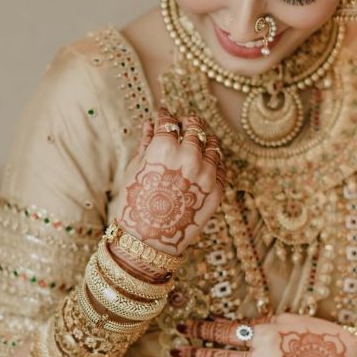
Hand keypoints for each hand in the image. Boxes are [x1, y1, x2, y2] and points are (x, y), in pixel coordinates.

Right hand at [117, 106, 225, 258]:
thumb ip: (146, 143)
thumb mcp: (135, 169)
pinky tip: (204, 164)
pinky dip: (213, 162)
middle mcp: (189, 157)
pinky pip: (221, 168)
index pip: (168, 121)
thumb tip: (151, 124)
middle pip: (195, 128)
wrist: (148, 241)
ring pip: (213, 145)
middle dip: (187, 123)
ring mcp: (207, 174)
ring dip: (204, 141)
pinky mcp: (218, 191)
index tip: (163, 115)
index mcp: (165, 147)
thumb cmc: (135, 204)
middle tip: (183, 125)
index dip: (164, 116)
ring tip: (196, 144)